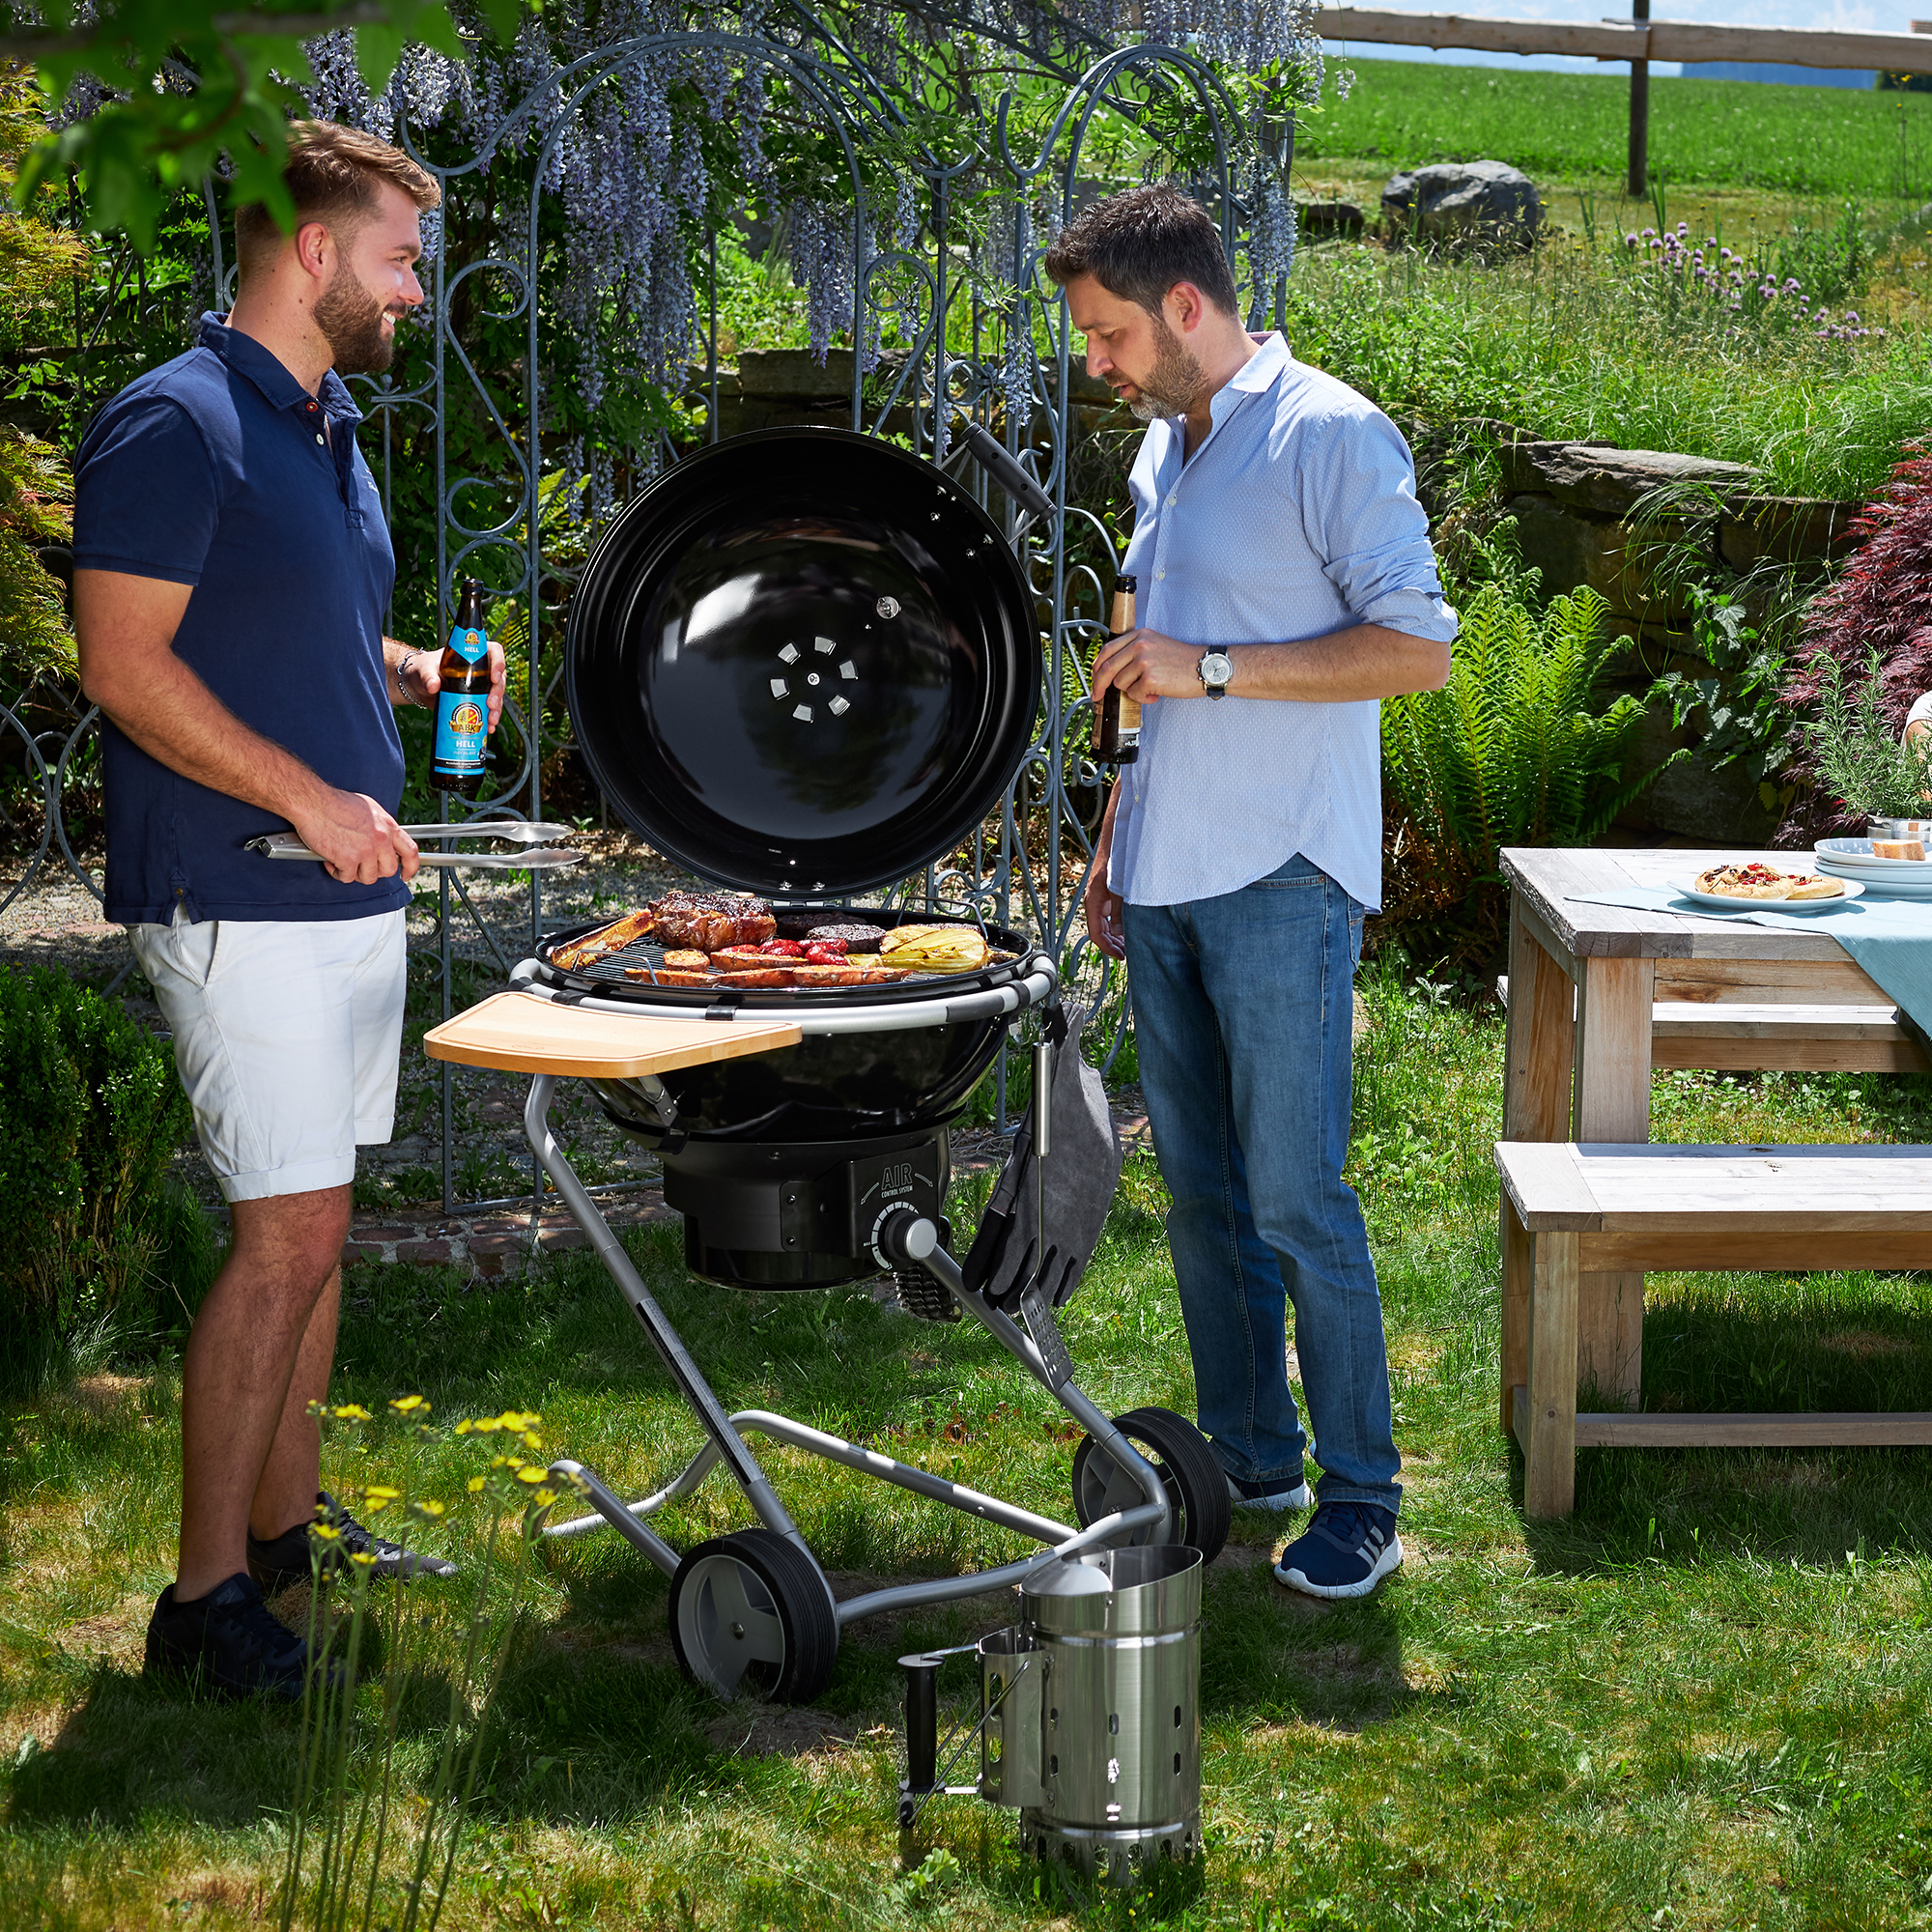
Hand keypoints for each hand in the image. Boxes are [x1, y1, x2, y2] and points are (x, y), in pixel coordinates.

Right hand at [291, 787, 419, 884]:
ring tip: (342, 860)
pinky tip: (331, 860)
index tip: (405, 874)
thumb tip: (384, 841)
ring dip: (354, 873)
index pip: (411, 851)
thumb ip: (380, 828)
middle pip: (388, 870)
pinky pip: (347, 877)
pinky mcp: (348, 859)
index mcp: (388, 826)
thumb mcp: (369, 810)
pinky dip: (337, 872)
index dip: (411, 867)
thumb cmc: (336, 803)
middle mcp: (380, 839)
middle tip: (361, 866)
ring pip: (368, 877)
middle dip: (375, 871)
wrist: (314, 802)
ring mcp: (365, 850)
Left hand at [405, 641, 507, 730]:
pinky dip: (490, 719)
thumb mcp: (424, 670)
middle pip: (499, 678)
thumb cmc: (422, 670)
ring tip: (491, 720)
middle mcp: (478, 670)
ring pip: (496, 696)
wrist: (417, 686)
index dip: (498, 663)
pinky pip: (488, 710)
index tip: (494, 677)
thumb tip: (434, 686)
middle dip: (497, 693)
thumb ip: (428, 676)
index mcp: (470, 655)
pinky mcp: (475, 701)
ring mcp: (478, 687)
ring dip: (496, 709)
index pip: (493, 652)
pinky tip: (489, 728)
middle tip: (490, 704)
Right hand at [1084, 856, 1123, 960]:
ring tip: (1129, 944)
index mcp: (1094, 901)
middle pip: (1100, 930)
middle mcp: (1095, 900)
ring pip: (1105, 923)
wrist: (1118, 837)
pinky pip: (1109, 913)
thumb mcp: (1120, 889)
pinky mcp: (1108, 892)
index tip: (1121, 956)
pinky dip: (1118, 923)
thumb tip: (1119, 932)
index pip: (1096, 933)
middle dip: (1112, 944)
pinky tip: (1128, 927)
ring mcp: (1101, 896)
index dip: (1108, 947)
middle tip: (1127, 953)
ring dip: (1116, 935)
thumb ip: (1119, 911)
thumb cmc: (1117, 858)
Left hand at [1091, 626, 1208, 706]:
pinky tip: (1156, 692)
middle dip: (1098, 685)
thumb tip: (1111, 671)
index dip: (1096, 667)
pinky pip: (1133, 694)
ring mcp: (1144, 661)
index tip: (1094, 678)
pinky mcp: (1149, 678)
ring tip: (1150, 687)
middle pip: (1107, 668)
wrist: (1205, 667)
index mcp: (1140, 635)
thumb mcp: (1156, 645)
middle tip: (1097, 696)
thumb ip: (1134, 652)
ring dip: (1132, 690)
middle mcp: (1140, 645)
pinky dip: (1143, 698)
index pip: (1107, 650)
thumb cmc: (1183, 661)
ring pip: (1120, 683)